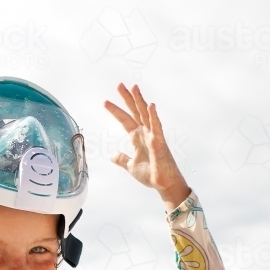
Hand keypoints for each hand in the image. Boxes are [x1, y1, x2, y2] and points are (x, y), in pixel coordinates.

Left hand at [104, 83, 190, 209]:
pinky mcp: (159, 143)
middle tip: (119, 85)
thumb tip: (112, 155)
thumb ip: (122, 158)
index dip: (116, 111)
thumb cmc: (151, 174)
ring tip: (134, 87)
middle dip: (127, 98)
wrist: (163, 184)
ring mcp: (153, 136)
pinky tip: (150, 106)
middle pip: (135, 111)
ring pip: (145, 114)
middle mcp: (145, 133)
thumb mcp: (131, 165)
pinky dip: (153, 116)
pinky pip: (156, 127)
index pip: (125, 120)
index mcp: (138, 137)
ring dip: (139, 101)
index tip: (105, 102)